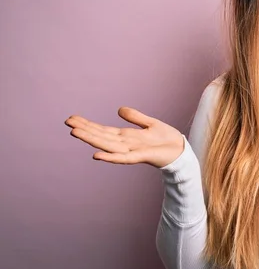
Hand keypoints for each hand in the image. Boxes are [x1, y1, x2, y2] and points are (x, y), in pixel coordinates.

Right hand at [65, 107, 183, 168]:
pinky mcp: (141, 156)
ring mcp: (131, 151)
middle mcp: (125, 144)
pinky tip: (96, 155)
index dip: (88, 124)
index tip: (72, 118)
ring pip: (107, 145)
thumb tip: (119, 110)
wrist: (181, 150)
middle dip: (85, 130)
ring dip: (92, 140)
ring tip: (75, 132)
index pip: (102, 130)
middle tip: (68, 123)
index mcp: (126, 136)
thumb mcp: (150, 123)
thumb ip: (135, 117)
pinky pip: (123, 158)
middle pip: (101, 136)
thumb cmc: (167, 139)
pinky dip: (110, 157)